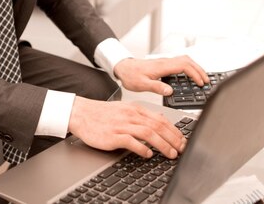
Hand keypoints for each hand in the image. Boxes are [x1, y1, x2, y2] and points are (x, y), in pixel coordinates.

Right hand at [68, 97, 185, 158]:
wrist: (81, 113)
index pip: (160, 119)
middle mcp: (130, 115)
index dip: (174, 130)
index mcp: (135, 109)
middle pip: (158, 126)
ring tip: (170, 154)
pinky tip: (148, 154)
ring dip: (162, 144)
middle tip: (182, 149)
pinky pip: (131, 141)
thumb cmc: (101, 114)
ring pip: (148, 133)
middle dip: (173, 139)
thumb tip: (157, 126)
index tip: (182, 140)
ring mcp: (122, 125)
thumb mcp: (123, 110)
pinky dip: (142, 148)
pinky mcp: (113, 135)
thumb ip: (140, 117)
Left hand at [113, 55, 208, 95]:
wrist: (122, 67)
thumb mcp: (141, 84)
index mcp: (162, 66)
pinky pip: (180, 63)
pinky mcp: (163, 64)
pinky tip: (190, 75)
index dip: (194, 74)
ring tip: (202, 78)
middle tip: (207, 81)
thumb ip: (156, 87)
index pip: (184, 66)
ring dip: (195, 68)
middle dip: (199, 70)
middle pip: (187, 61)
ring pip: (185, 60)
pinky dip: (189, 68)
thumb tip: (170, 91)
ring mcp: (164, 62)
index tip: (200, 83)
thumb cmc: (130, 75)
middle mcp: (165, 62)